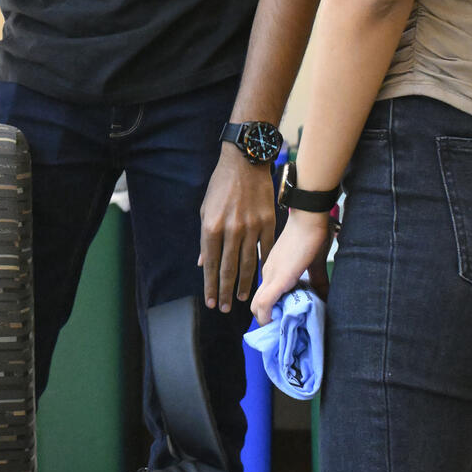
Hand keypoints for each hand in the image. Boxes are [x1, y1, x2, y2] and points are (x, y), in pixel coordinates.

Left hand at [198, 148, 277, 312]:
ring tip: (241, 300)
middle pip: (228, 268)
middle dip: (225, 291)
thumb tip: (204, 263)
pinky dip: (262, 267)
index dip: (210, 284)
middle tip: (224, 308)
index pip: (211, 263)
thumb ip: (206, 238)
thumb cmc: (221, 185)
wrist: (245, 163)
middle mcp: (231, 230)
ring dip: (244, 284)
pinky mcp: (268, 223)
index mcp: (211, 226)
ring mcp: (251, 227)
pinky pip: (265, 250)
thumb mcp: (205, 209)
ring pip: (247, 263)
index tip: (211, 301)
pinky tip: (261, 280)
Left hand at [250, 212, 333, 325]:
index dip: (269, 312)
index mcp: (274, 269)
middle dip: (267, 321)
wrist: (310, 216)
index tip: (281, 323)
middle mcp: (268, 273)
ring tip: (281, 330)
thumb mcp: (314, 264)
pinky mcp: (279, 277)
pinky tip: (274, 323)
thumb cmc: (313, 235)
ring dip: (267, 321)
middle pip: (257, 304)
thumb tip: (325, 298)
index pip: (264, 296)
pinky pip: (265, 302)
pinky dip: (266, 316)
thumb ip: (317, 282)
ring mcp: (271, 275)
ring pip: (257, 305)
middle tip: (282, 330)